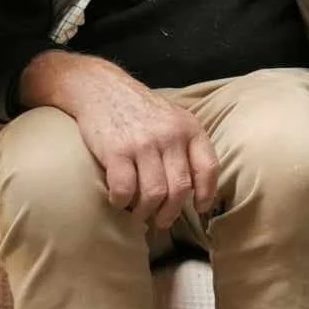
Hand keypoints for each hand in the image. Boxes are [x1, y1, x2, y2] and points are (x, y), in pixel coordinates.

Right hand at [19, 51, 218, 227]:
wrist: (100, 88)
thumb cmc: (139, 109)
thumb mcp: (173, 118)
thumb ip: (186, 147)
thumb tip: (195, 188)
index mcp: (189, 128)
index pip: (208, 168)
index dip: (206, 194)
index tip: (198, 207)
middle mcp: (170, 136)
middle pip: (180, 189)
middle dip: (171, 212)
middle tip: (161, 220)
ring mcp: (143, 143)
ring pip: (155, 194)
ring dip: (146, 211)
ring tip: (139, 212)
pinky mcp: (116, 151)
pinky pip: (125, 190)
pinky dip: (122, 202)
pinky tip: (119, 200)